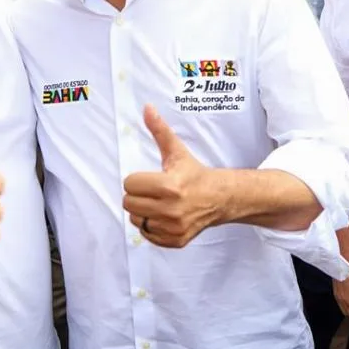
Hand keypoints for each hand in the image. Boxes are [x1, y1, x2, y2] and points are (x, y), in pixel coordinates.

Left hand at [123, 105, 221, 247]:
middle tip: (153, 191)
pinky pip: (147, 235)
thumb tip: (147, 108)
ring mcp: (173, 227)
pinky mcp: (176, 240)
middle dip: (138, 195)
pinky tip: (164, 216)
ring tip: (158, 203)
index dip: (138, 180)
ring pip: (136, 220)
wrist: (219, 198)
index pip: (129, 184)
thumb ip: (159, 130)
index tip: (151, 178)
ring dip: (143, 211)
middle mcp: (171, 209)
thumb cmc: (194, 173)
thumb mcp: (176, 151)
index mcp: (169, 186)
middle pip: (129, 203)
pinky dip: (151, 226)